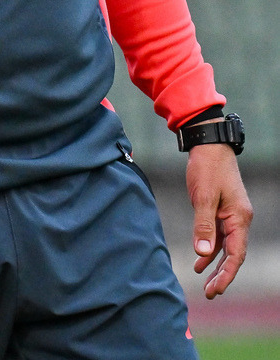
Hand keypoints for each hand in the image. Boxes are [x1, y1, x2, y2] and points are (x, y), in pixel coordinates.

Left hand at [186, 143, 252, 298]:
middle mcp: (238, 219)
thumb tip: (202, 253)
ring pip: (224, 247)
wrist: (208, 145)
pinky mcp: (220, 210)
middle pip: (232, 254)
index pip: (236, 254)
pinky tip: (199, 260)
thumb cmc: (207, 167)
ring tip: (204, 282)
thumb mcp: (203, 197)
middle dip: (222, 274)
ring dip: (214, 264)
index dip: (227, 274)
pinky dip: (209, 249)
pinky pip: (217, 236)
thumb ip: (203, 225)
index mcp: (239, 218)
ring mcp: (230, 215)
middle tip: (210, 293)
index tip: (216, 290)